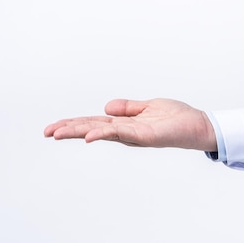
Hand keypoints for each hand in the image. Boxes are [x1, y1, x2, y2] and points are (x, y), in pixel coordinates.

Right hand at [44, 98, 216, 151]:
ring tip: (57, 133)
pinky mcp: (145, 135)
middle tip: (46, 132)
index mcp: (125, 124)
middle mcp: (126, 131)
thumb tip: (105, 107)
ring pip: (101, 131)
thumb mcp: (147, 107)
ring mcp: (134, 134)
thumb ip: (127, 108)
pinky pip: (121, 133)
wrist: (197, 125)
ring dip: (79, 131)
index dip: (74, 124)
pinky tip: (89, 135)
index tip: (53, 127)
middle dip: (69, 130)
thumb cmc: (176, 117)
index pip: (94, 122)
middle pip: (92, 128)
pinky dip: (104, 133)